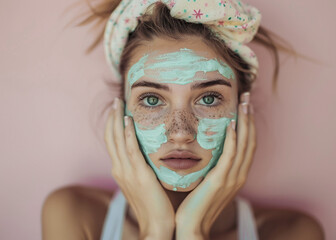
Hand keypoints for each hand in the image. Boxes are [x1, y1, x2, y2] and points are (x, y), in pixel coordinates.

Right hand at [104, 97, 174, 239]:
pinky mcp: (139, 175)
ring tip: (119, 103)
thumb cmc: (154, 205)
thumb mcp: (145, 182)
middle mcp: (120, 169)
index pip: (113, 142)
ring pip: (118, 140)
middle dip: (112, 117)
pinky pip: (131, 150)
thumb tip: (149, 154)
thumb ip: (143, 167)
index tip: (117, 109)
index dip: (113, 124)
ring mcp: (127, 172)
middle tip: (116, 100)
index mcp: (121, 170)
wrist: (157, 227)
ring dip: (117, 120)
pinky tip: (129, 120)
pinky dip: (128, 134)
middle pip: (111, 138)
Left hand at [175, 100, 255, 239]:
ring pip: (244, 145)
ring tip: (244, 102)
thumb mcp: (207, 183)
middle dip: (250, 118)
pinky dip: (233, 139)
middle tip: (247, 97)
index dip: (248, 124)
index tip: (244, 106)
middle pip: (250, 141)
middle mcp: (238, 175)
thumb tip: (206, 151)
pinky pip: (230, 157)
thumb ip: (211, 167)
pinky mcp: (220, 182)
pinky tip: (232, 124)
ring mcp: (231, 179)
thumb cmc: (195, 205)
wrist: (191, 228)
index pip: (247, 145)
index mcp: (235, 175)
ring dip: (245, 122)